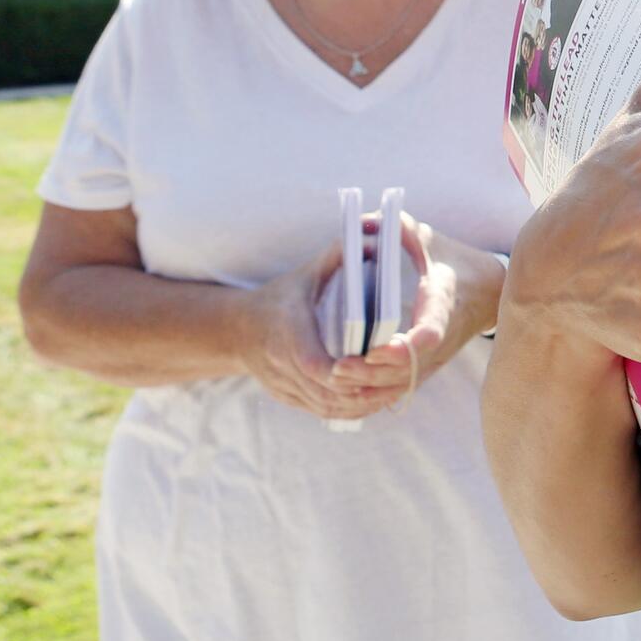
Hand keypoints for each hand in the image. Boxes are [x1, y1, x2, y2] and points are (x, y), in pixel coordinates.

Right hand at [240, 244, 398, 420]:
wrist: (239, 328)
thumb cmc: (284, 294)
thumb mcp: (309, 271)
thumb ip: (340, 253)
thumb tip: (374, 230)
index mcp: (287, 331)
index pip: (314, 362)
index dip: (343, 370)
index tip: (372, 364)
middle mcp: (281, 363)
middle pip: (326, 390)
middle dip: (364, 388)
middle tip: (401, 381)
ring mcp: (283, 385)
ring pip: (327, 406)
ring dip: (362, 403)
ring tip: (396, 391)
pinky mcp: (288, 397)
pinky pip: (322, 411)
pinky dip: (351, 409)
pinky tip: (376, 400)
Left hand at [328, 212, 503, 401]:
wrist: (489, 291)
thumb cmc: (452, 260)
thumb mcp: (427, 238)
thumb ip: (395, 228)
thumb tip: (362, 222)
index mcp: (441, 302)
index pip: (430, 332)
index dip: (407, 346)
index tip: (376, 351)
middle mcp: (441, 337)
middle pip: (408, 369)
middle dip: (372, 372)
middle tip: (337, 369)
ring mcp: (435, 357)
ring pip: (403, 384)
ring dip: (370, 388)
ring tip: (336, 379)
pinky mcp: (427, 368)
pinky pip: (402, 390)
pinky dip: (376, 395)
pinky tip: (349, 392)